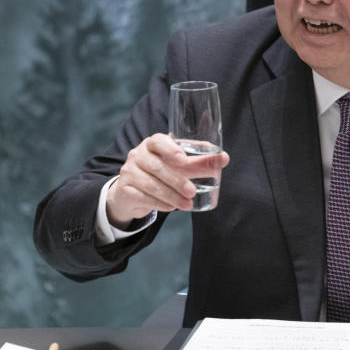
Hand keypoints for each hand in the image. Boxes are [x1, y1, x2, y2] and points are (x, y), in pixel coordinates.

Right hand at [106, 133, 229, 226]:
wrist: (133, 191)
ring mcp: (129, 172)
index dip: (171, 150)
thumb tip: (224, 158)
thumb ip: (199, 162)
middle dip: (177, 180)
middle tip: (193, 191)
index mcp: (153, 144)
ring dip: (171, 195)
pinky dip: (159, 203)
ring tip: (187, 204)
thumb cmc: (161, 173)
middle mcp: (138, 155)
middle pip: (157, 166)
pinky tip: (171, 208)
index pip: (158, 141)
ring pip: (151, 184)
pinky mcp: (125, 190)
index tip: (183, 160)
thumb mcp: (178, 165)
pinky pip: (143, 197)